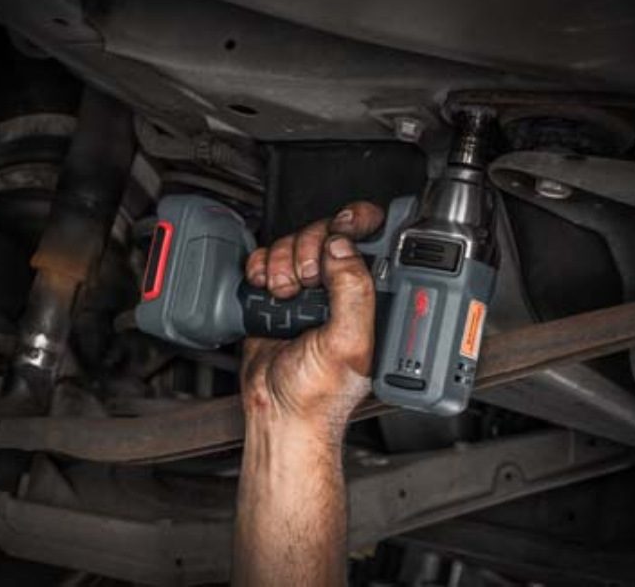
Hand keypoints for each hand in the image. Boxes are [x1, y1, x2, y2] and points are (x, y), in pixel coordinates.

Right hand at [241, 202, 384, 439]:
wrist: (277, 412)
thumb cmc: (319, 394)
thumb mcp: (348, 343)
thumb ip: (353, 292)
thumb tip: (342, 248)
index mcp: (373, 297)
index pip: (374, 238)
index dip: (358, 222)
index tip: (344, 225)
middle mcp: (344, 289)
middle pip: (327, 231)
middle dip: (310, 250)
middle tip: (310, 283)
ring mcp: (311, 290)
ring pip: (295, 241)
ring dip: (282, 263)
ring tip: (286, 296)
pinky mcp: (280, 293)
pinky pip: (268, 257)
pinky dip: (261, 267)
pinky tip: (266, 291)